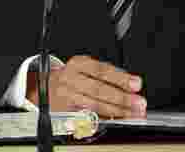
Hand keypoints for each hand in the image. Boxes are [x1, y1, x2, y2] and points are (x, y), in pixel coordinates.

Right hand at [26, 55, 145, 117]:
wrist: (46, 88)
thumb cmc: (72, 78)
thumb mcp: (85, 69)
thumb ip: (106, 76)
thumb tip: (130, 86)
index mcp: (77, 64)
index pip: (101, 70)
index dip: (120, 78)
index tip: (136, 84)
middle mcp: (69, 78)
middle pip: (98, 88)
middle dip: (121, 97)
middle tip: (138, 103)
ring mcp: (65, 96)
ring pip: (93, 104)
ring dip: (116, 111)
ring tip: (132, 114)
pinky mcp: (64, 111)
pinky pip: (86, 116)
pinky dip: (102, 119)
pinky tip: (115, 119)